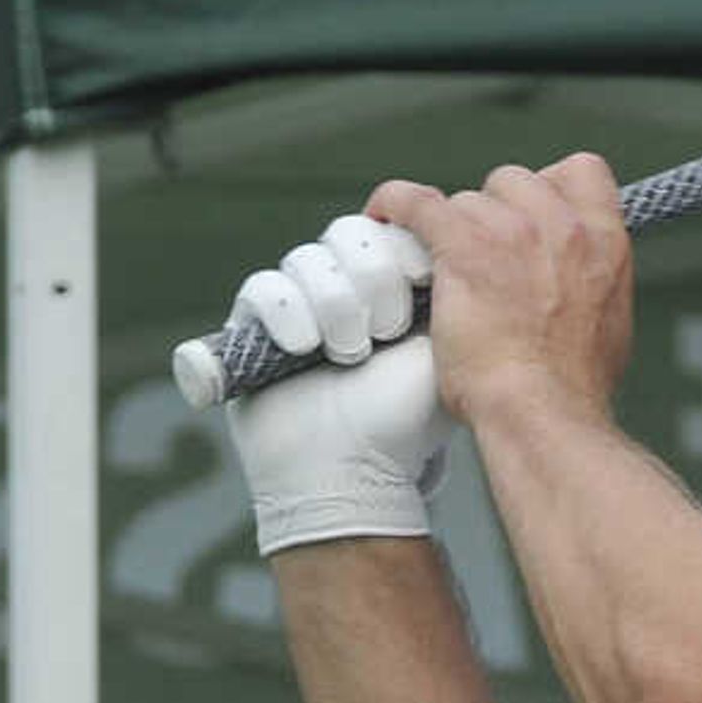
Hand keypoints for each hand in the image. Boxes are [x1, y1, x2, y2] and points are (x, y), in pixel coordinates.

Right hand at [216, 214, 443, 552]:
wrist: (354, 474)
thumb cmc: (405, 422)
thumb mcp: (442, 349)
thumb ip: (448, 292)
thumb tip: (448, 238)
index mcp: (387, 286)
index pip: (386, 228)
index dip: (401, 248)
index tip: (421, 281)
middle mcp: (341, 288)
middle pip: (348, 233)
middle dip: (375, 278)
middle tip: (390, 331)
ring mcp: (296, 304)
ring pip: (309, 259)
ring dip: (338, 306)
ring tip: (351, 356)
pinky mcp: (253, 326)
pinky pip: (264, 289)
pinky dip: (290, 316)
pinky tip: (307, 349)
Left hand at [366, 156, 633, 431]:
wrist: (545, 411)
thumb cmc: (572, 388)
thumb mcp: (608, 326)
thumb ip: (589, 289)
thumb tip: (575, 289)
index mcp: (604, 242)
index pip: (580, 172)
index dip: (548, 187)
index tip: (530, 212)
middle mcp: (562, 226)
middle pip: (514, 181)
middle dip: (494, 211)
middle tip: (482, 252)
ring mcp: (513, 232)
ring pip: (467, 200)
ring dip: (453, 228)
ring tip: (440, 264)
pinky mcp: (464, 247)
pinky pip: (417, 203)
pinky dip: (395, 205)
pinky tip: (384, 215)